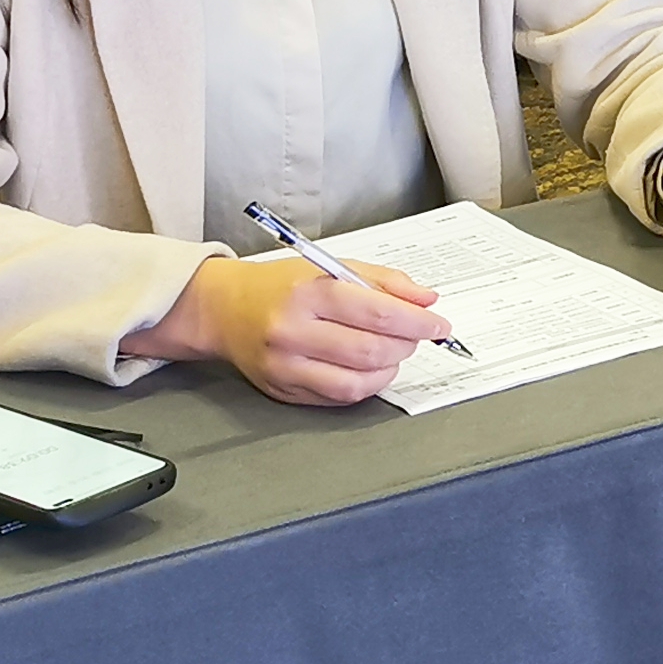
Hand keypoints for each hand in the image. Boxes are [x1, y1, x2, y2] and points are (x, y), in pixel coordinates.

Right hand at [132, 252, 453, 405]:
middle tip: (417, 336)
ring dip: (389, 368)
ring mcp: (286, 366)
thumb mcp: (331, 266)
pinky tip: (370, 369)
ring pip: (356, 381)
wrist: (224, 309)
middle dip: (406, 344)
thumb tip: (427, 301)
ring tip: (394, 352)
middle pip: (370, 350)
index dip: (417, 322)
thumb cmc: (282, 284)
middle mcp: (293, 331)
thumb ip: (383, 282)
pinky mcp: (283, 390)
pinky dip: (365, 385)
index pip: (377, 313)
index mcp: (309, 291)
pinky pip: (337, 397)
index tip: (439, 325)